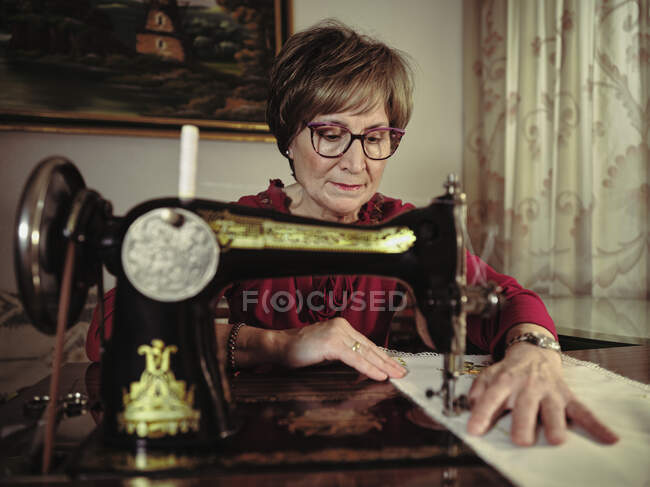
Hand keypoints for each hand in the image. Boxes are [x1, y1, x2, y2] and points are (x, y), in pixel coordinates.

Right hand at [276, 317, 406, 380]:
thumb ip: (343, 354)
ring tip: (396, 374)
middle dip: (388, 360)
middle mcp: (342, 327)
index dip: (382, 355)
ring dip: (383, 366)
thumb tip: (362, 364)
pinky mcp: (332, 344)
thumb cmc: (298, 351)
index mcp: (341, 326)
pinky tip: (380, 375)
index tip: (394, 364)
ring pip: (366, 353)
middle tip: (403, 370)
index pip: (367, 343)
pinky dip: (369, 368)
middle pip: (370, 347)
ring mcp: (337, 333)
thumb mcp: (326, 351)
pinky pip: (355, 359)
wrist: (278, 346)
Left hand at [466, 342, 618, 445]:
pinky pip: (583, 411)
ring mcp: (549, 391)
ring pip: (554, 409)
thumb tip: (471, 408)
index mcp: (505, 381)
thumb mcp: (487, 375)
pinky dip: (596, 425)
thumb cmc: (509, 371)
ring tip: (556, 440)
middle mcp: (527, 386)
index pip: (491, 397)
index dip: (482, 414)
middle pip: (525, 406)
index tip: (474, 430)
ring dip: (555, 425)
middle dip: (524, 423)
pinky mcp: (566, 396)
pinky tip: (608, 438)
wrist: (533, 352)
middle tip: (521, 440)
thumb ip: (477, 392)